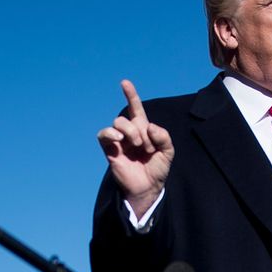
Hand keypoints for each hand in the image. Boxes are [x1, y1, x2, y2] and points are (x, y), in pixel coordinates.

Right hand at [97, 80, 173, 214]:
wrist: (148, 188)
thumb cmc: (157, 169)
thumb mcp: (168, 152)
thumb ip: (163, 137)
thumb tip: (149, 127)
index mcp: (143, 129)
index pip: (135, 108)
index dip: (130, 95)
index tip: (124, 83)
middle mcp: (129, 132)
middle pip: (128, 118)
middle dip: (140, 129)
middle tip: (147, 147)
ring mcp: (119, 141)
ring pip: (118, 123)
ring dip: (130, 132)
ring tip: (138, 146)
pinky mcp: (110, 150)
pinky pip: (104, 134)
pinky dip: (111, 133)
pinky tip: (119, 139)